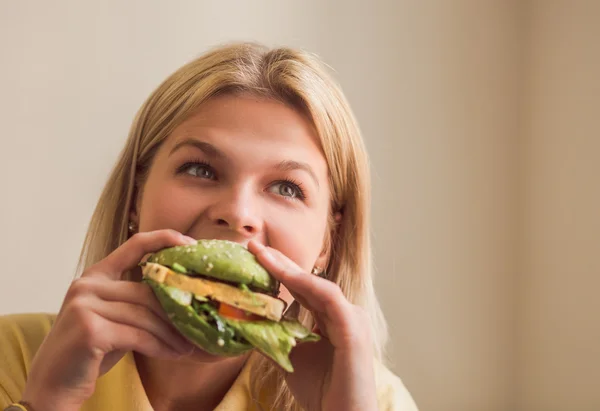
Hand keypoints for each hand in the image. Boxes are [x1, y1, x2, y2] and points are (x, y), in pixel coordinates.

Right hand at [22, 229, 197, 410]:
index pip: (134, 245)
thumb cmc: (90, 351)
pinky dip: (160, 347)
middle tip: (196, 326)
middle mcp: (87, 285)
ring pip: (145, 315)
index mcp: (95, 275)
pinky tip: (173, 354)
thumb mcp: (113, 318)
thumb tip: (182, 296)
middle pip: (146, 291)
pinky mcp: (90, 330)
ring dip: (171, 334)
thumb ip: (136, 301)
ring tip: (187, 346)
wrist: (53, 384)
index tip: (190, 243)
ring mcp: (85, 306)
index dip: (163, 239)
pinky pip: (138, 336)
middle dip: (175, 312)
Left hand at [248, 240, 377, 410]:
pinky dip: (307, 285)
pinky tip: (285, 275)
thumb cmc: (322, 391)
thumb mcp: (290, 356)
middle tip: (254, 246)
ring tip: (263, 256)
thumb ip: (276, 335)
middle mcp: (343, 313)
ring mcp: (351, 318)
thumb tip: (249, 319)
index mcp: (331, 318)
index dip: (279, 272)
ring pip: (316, 285)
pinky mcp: (353, 328)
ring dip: (289, 269)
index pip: (302, 289)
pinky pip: (328, 298)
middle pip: (308, 282)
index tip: (255, 256)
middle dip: (280, 262)